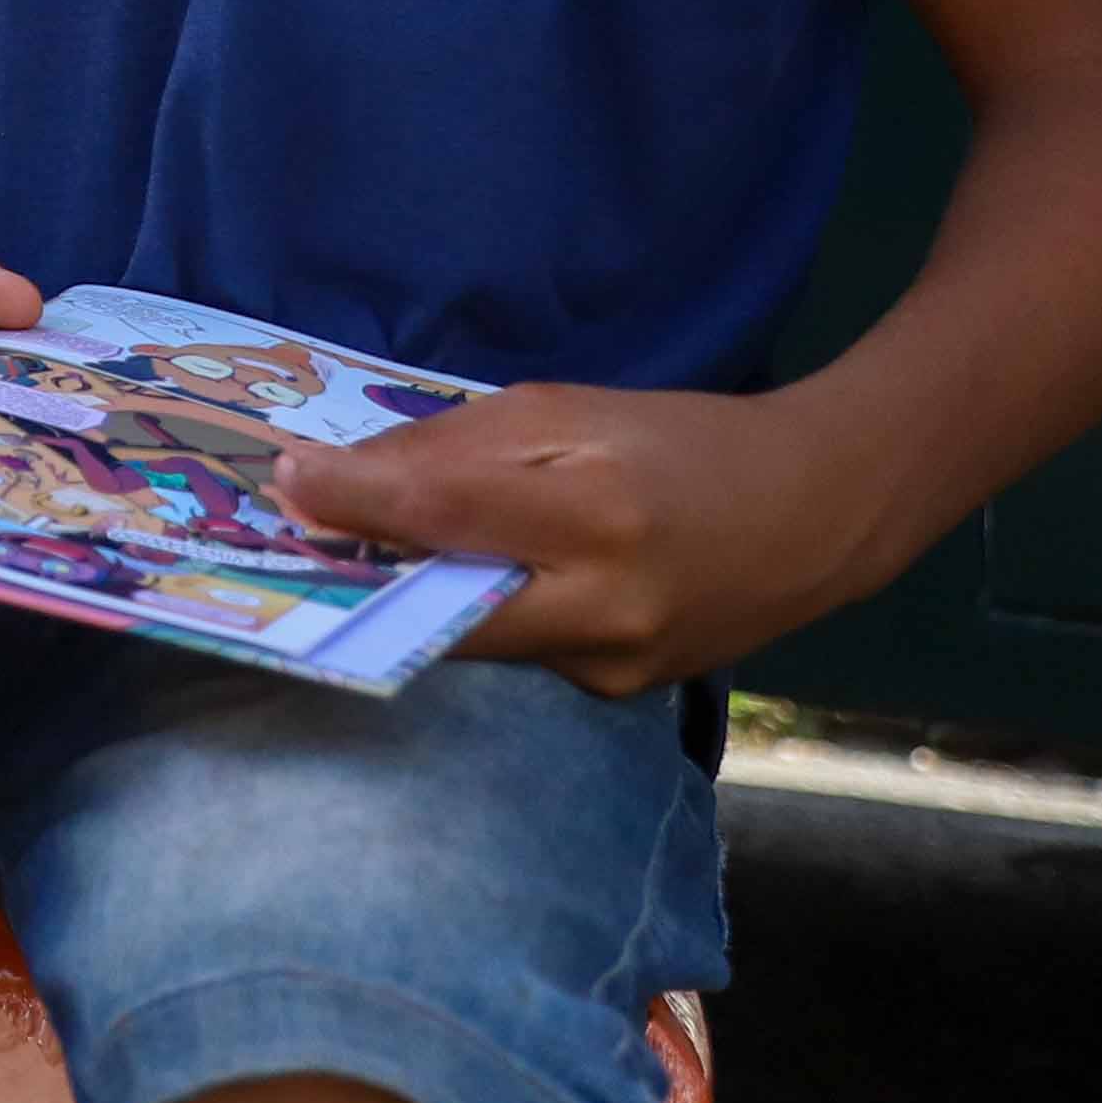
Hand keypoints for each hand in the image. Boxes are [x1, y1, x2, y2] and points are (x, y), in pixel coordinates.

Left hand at [280, 380, 884, 697]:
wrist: (817, 515)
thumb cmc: (681, 441)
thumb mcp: (568, 410)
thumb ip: (458, 446)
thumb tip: (344, 476)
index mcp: (595, 515)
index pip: (441, 511)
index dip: (351, 499)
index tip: (284, 484)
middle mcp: (605, 608)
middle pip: (437, 610)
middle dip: (360, 578)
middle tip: (294, 543)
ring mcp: (615, 666)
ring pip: (473, 635)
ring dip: (416, 596)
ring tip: (368, 553)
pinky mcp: (618, 693)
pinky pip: (519, 649)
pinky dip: (483, 613)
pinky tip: (471, 580)